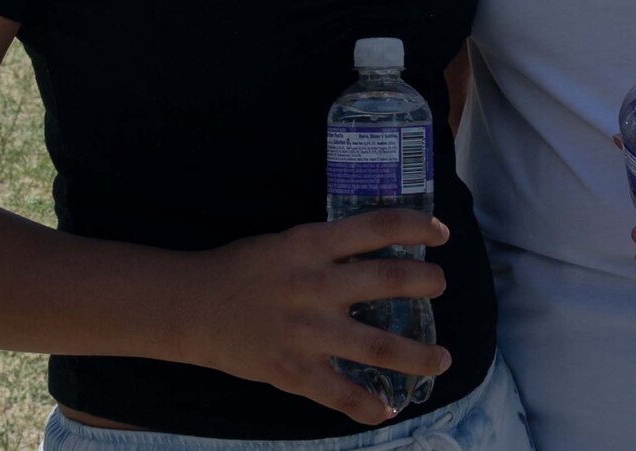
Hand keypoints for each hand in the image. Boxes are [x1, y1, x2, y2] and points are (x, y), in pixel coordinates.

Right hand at [183, 212, 453, 424]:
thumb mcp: (287, 243)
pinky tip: (386, 410)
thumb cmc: (243, 269)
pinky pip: (339, 395)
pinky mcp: (293, 371)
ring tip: (442, 360)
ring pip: (378, 347)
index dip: (415, 227)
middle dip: (427, 283)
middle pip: (389, 282)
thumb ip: (329, 250)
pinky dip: (367, 407)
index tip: (441, 233)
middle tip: (442, 286)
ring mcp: (306, 332)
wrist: (193, 307)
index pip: (376, 227)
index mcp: (311, 245)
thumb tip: (380, 253)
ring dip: (418, 355)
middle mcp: (314, 285)